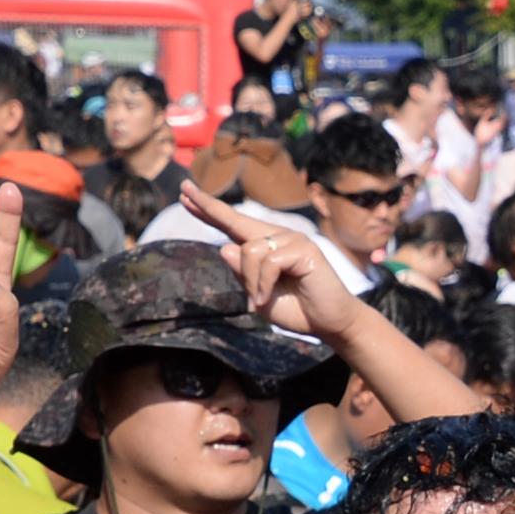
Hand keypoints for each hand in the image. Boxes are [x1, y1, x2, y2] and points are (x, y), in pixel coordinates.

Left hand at [180, 179, 363, 342]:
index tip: (186, 195)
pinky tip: (265, 298)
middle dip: (208, 207)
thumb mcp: (260, 296)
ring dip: (250, 282)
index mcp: (266, 247)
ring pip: (249, 251)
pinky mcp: (304, 248)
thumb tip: (224, 247)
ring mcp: (292, 240)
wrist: (331, 324)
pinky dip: (262, 284)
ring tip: (260, 300)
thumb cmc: (299, 310)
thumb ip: (243, 275)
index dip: (209, 211)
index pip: (233, 225)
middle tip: (183, 189)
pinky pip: (267, 262)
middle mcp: (278, 237)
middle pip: (236, 221)